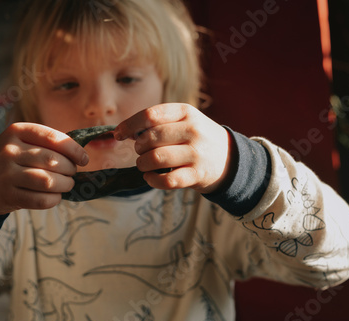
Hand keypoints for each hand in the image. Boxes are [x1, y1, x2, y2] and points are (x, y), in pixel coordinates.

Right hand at [0, 123, 88, 220]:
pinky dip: (53, 200)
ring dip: (64, 185)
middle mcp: (9, 150)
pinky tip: (55, 197)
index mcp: (16, 131)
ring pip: (48, 180)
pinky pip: (39, 199)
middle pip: (52, 160)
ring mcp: (6, 173)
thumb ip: (45, 144)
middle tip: (72, 174)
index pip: (53, 137)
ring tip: (67, 185)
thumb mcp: (19, 144)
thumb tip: (80, 153)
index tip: (84, 159)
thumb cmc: (8, 163)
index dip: (73, 149)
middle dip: (70, 169)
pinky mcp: (6, 195)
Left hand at [114, 103, 232, 193]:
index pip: (151, 114)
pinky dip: (152, 180)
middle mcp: (192, 130)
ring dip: (142, 164)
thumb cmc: (197, 138)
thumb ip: (159, 122)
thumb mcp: (185, 120)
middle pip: (151, 137)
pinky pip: (166, 180)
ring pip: (156, 158)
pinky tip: (150, 177)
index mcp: (186, 112)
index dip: (130, 125)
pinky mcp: (196, 175)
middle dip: (138, 147)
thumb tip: (127, 131)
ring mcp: (196, 153)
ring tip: (143, 164)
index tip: (118, 134)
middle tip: (140, 151)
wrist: (229, 158)